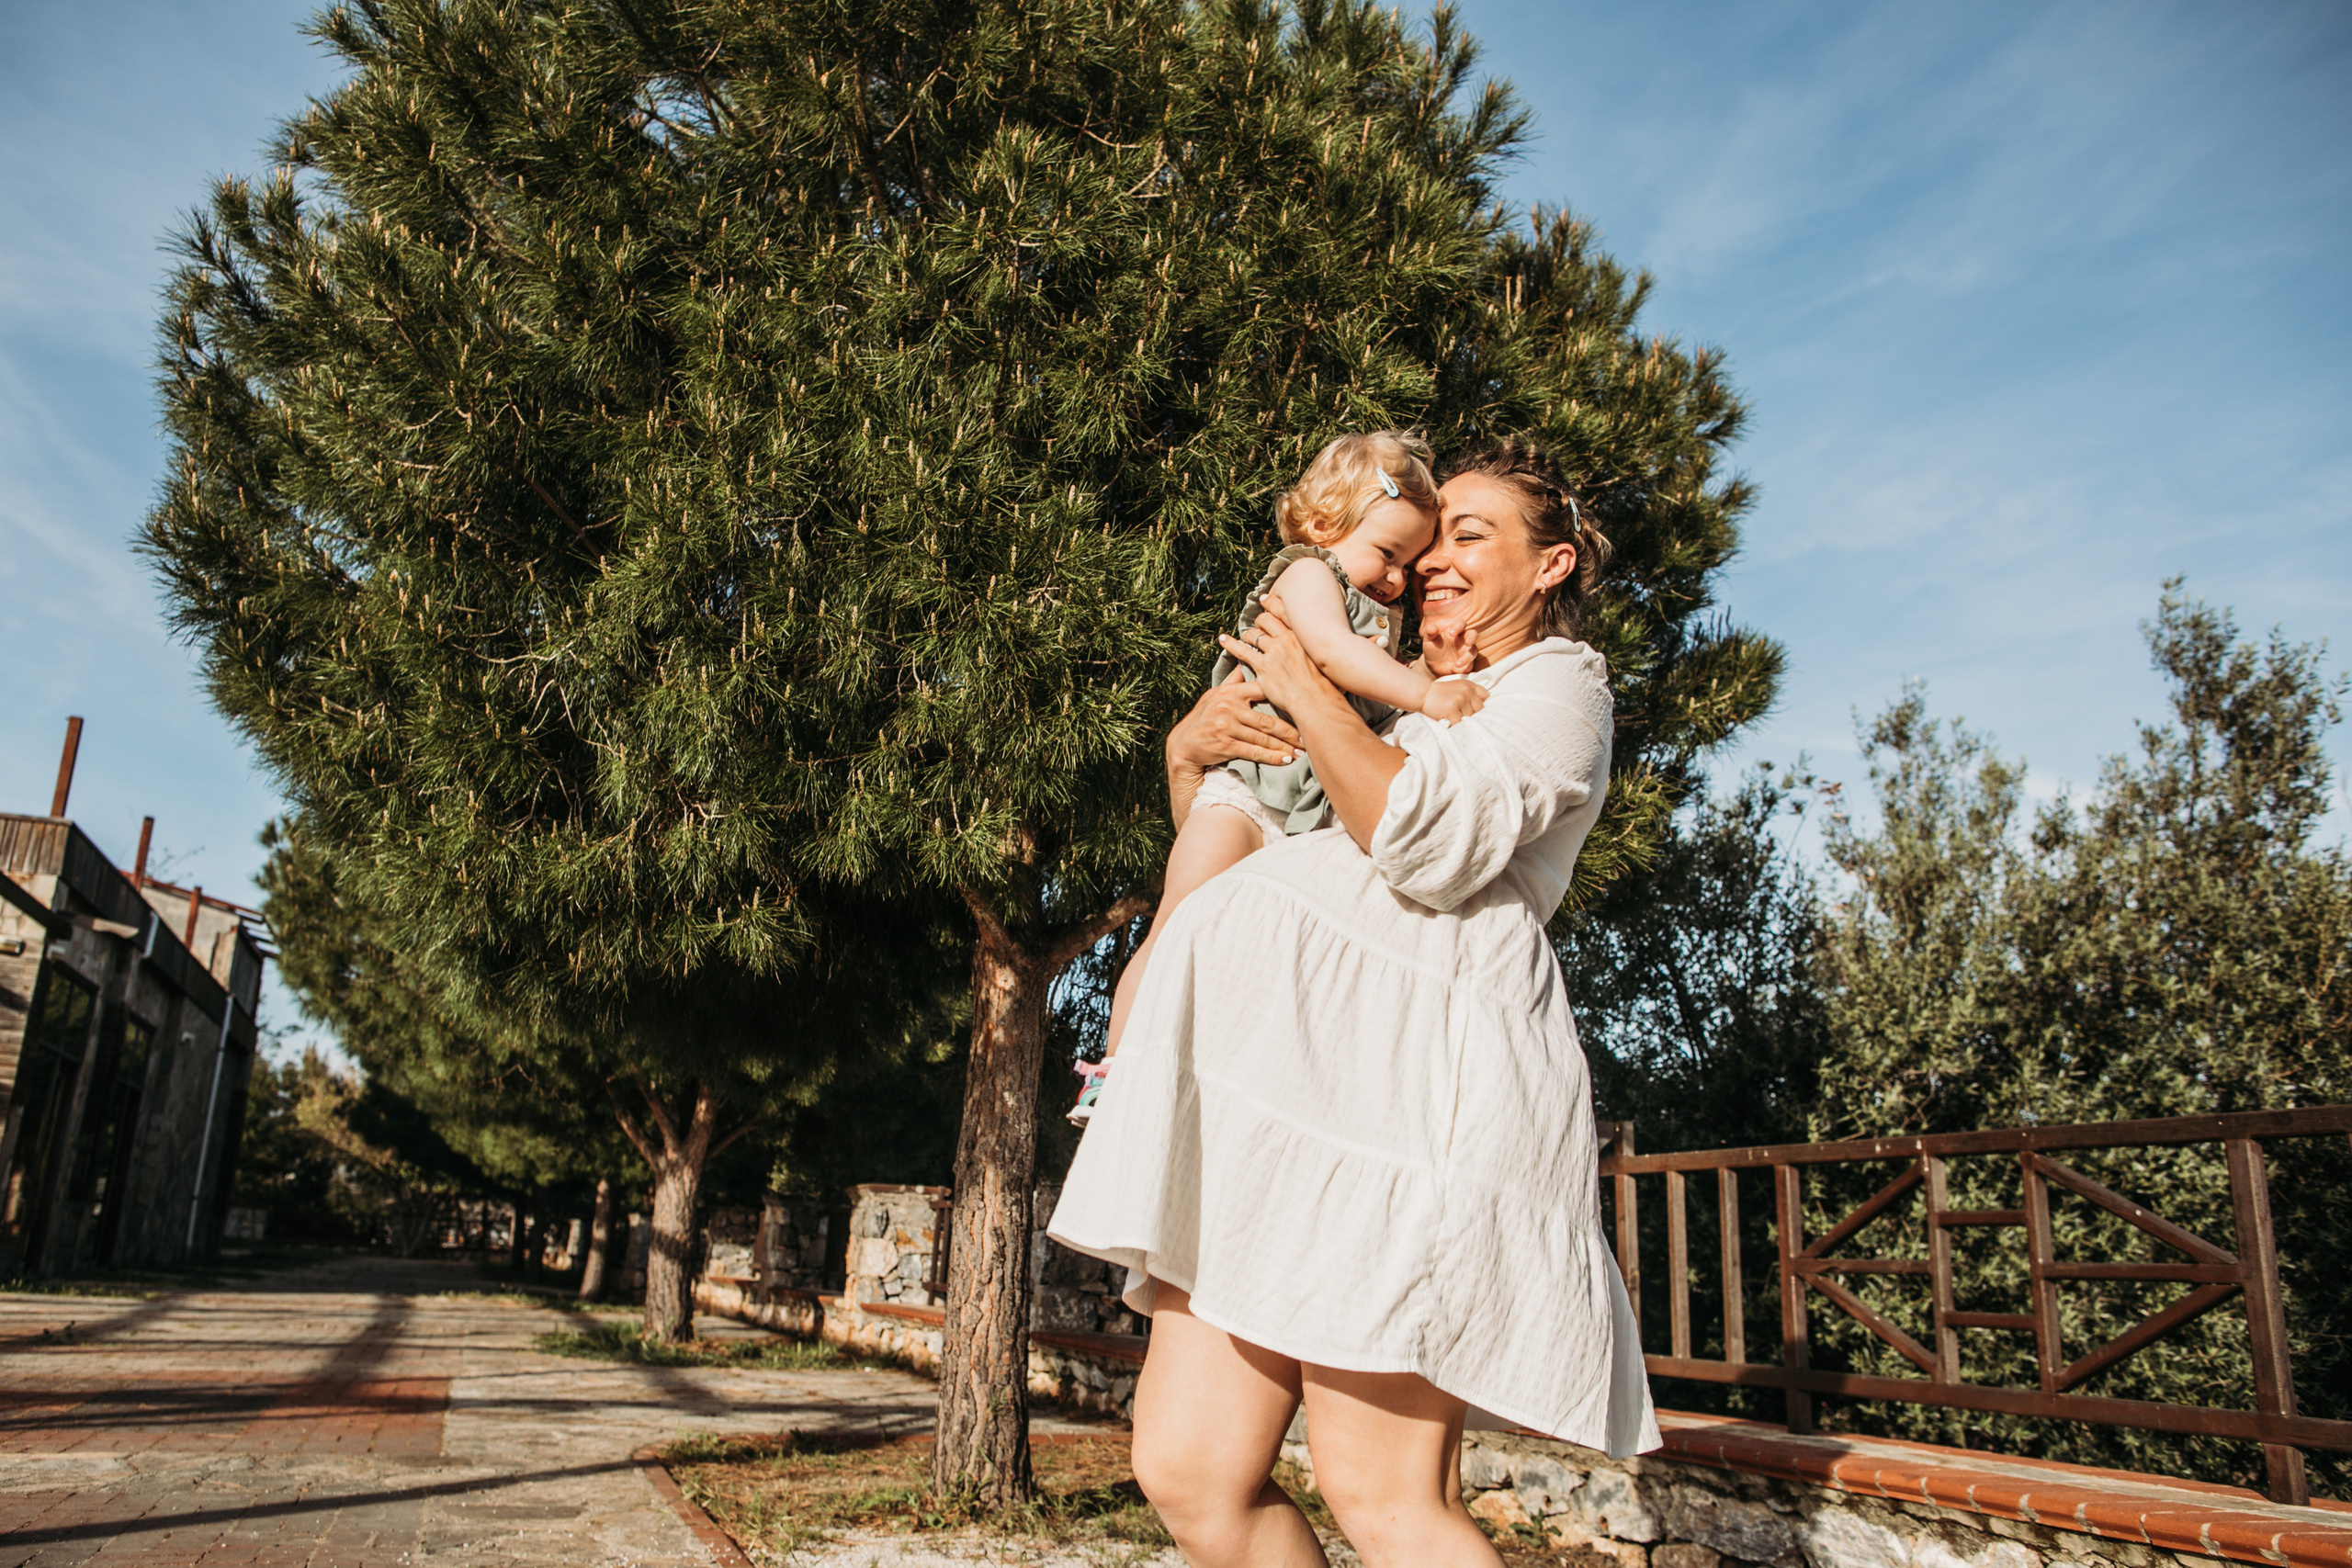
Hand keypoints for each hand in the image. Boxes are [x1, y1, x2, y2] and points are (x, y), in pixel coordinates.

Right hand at [1168, 668, 1297, 771]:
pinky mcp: (1225, 745)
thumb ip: (1233, 683)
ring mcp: (1227, 727)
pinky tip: (1286, 760)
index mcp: (1231, 693)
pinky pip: (1254, 752)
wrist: (1183, 744)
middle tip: (1308, 736)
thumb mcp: (1215, 696)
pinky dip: (1272, 757)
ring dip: (1285, 746)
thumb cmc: (1203, 718)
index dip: (1286, 699)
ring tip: (1302, 751)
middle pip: (1268, 720)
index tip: (1304, 706)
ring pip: (1263, 738)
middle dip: (1291, 731)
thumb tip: (1245, 663)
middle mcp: (1229, 708)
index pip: (1263, 692)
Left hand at [1217, 600, 1334, 720]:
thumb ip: (1315, 651)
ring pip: (1254, 634)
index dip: (1272, 603)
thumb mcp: (1325, 660)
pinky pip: (1242, 651)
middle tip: (1257, 626)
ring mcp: (1274, 651)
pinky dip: (1231, 644)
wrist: (1316, 700)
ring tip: (1245, 637)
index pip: (1284, 612)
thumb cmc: (1325, 686)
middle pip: (1266, 620)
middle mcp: (1287, 639)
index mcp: (1302, 636)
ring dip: (1248, 635)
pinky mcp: (1263, 666)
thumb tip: (1320, 653)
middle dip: (1259, 621)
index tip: (1264, 599)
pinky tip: (1223, 640)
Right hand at [1419, 679, 1488, 725]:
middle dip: (1472, 716)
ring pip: (1470, 718)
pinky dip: (1456, 725)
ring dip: (1463, 722)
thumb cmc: (1441, 694)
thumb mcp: (1459, 688)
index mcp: (1470, 685)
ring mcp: (1460, 699)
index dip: (1482, 707)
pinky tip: (1450, 722)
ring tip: (1454, 719)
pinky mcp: (1452, 709)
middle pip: (1480, 711)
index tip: (1478, 712)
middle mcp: (1467, 691)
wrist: (1423, 694)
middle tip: (1462, 717)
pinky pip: (1460, 723)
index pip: (1486, 698)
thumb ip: (1472, 695)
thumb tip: (1486, 712)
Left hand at [1422, 621, 1479, 675]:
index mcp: (1455, 632)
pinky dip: (1465, 667)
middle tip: (1468, 642)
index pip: (1461, 624)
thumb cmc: (1433, 650)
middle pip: (1473, 635)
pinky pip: (1470, 665)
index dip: (1458, 627)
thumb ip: (1430, 633)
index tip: (1451, 633)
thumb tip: (1433, 628)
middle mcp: (1463, 641)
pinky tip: (1456, 669)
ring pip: (1473, 652)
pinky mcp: (1467, 664)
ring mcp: (1466, 653)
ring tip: (1457, 664)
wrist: (1433, 667)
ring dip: (1467, 657)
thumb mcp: (1429, 641)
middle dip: (1472, 638)